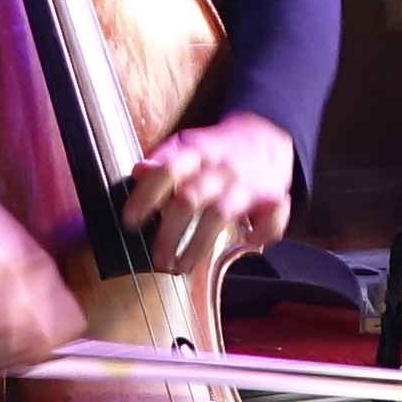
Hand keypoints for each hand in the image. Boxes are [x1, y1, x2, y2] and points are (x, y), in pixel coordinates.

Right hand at [0, 136, 84, 377]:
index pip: (69, 324)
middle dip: (5, 363)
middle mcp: (26, 268)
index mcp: (38, 266)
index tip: (18, 363)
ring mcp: (0, 266)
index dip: (48, 351)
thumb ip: (8, 299)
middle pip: (36, 340)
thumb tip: (16, 348)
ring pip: (1, 338)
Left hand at [116, 112, 295, 268]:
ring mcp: (247, 184)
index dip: (147, 196)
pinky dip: (263, 233)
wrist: (264, 134)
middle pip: (190, 200)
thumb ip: (162, 159)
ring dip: (198, 245)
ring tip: (180, 267)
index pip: (168, 170)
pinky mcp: (272, 198)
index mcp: (197, 152)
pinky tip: (248, 245)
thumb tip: (139, 171)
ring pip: (220, 215)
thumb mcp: (186, 144)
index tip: (130, 221)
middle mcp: (221, 168)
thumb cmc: (216, 150)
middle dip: (169, 233)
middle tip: (157, 259)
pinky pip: (271, 218)